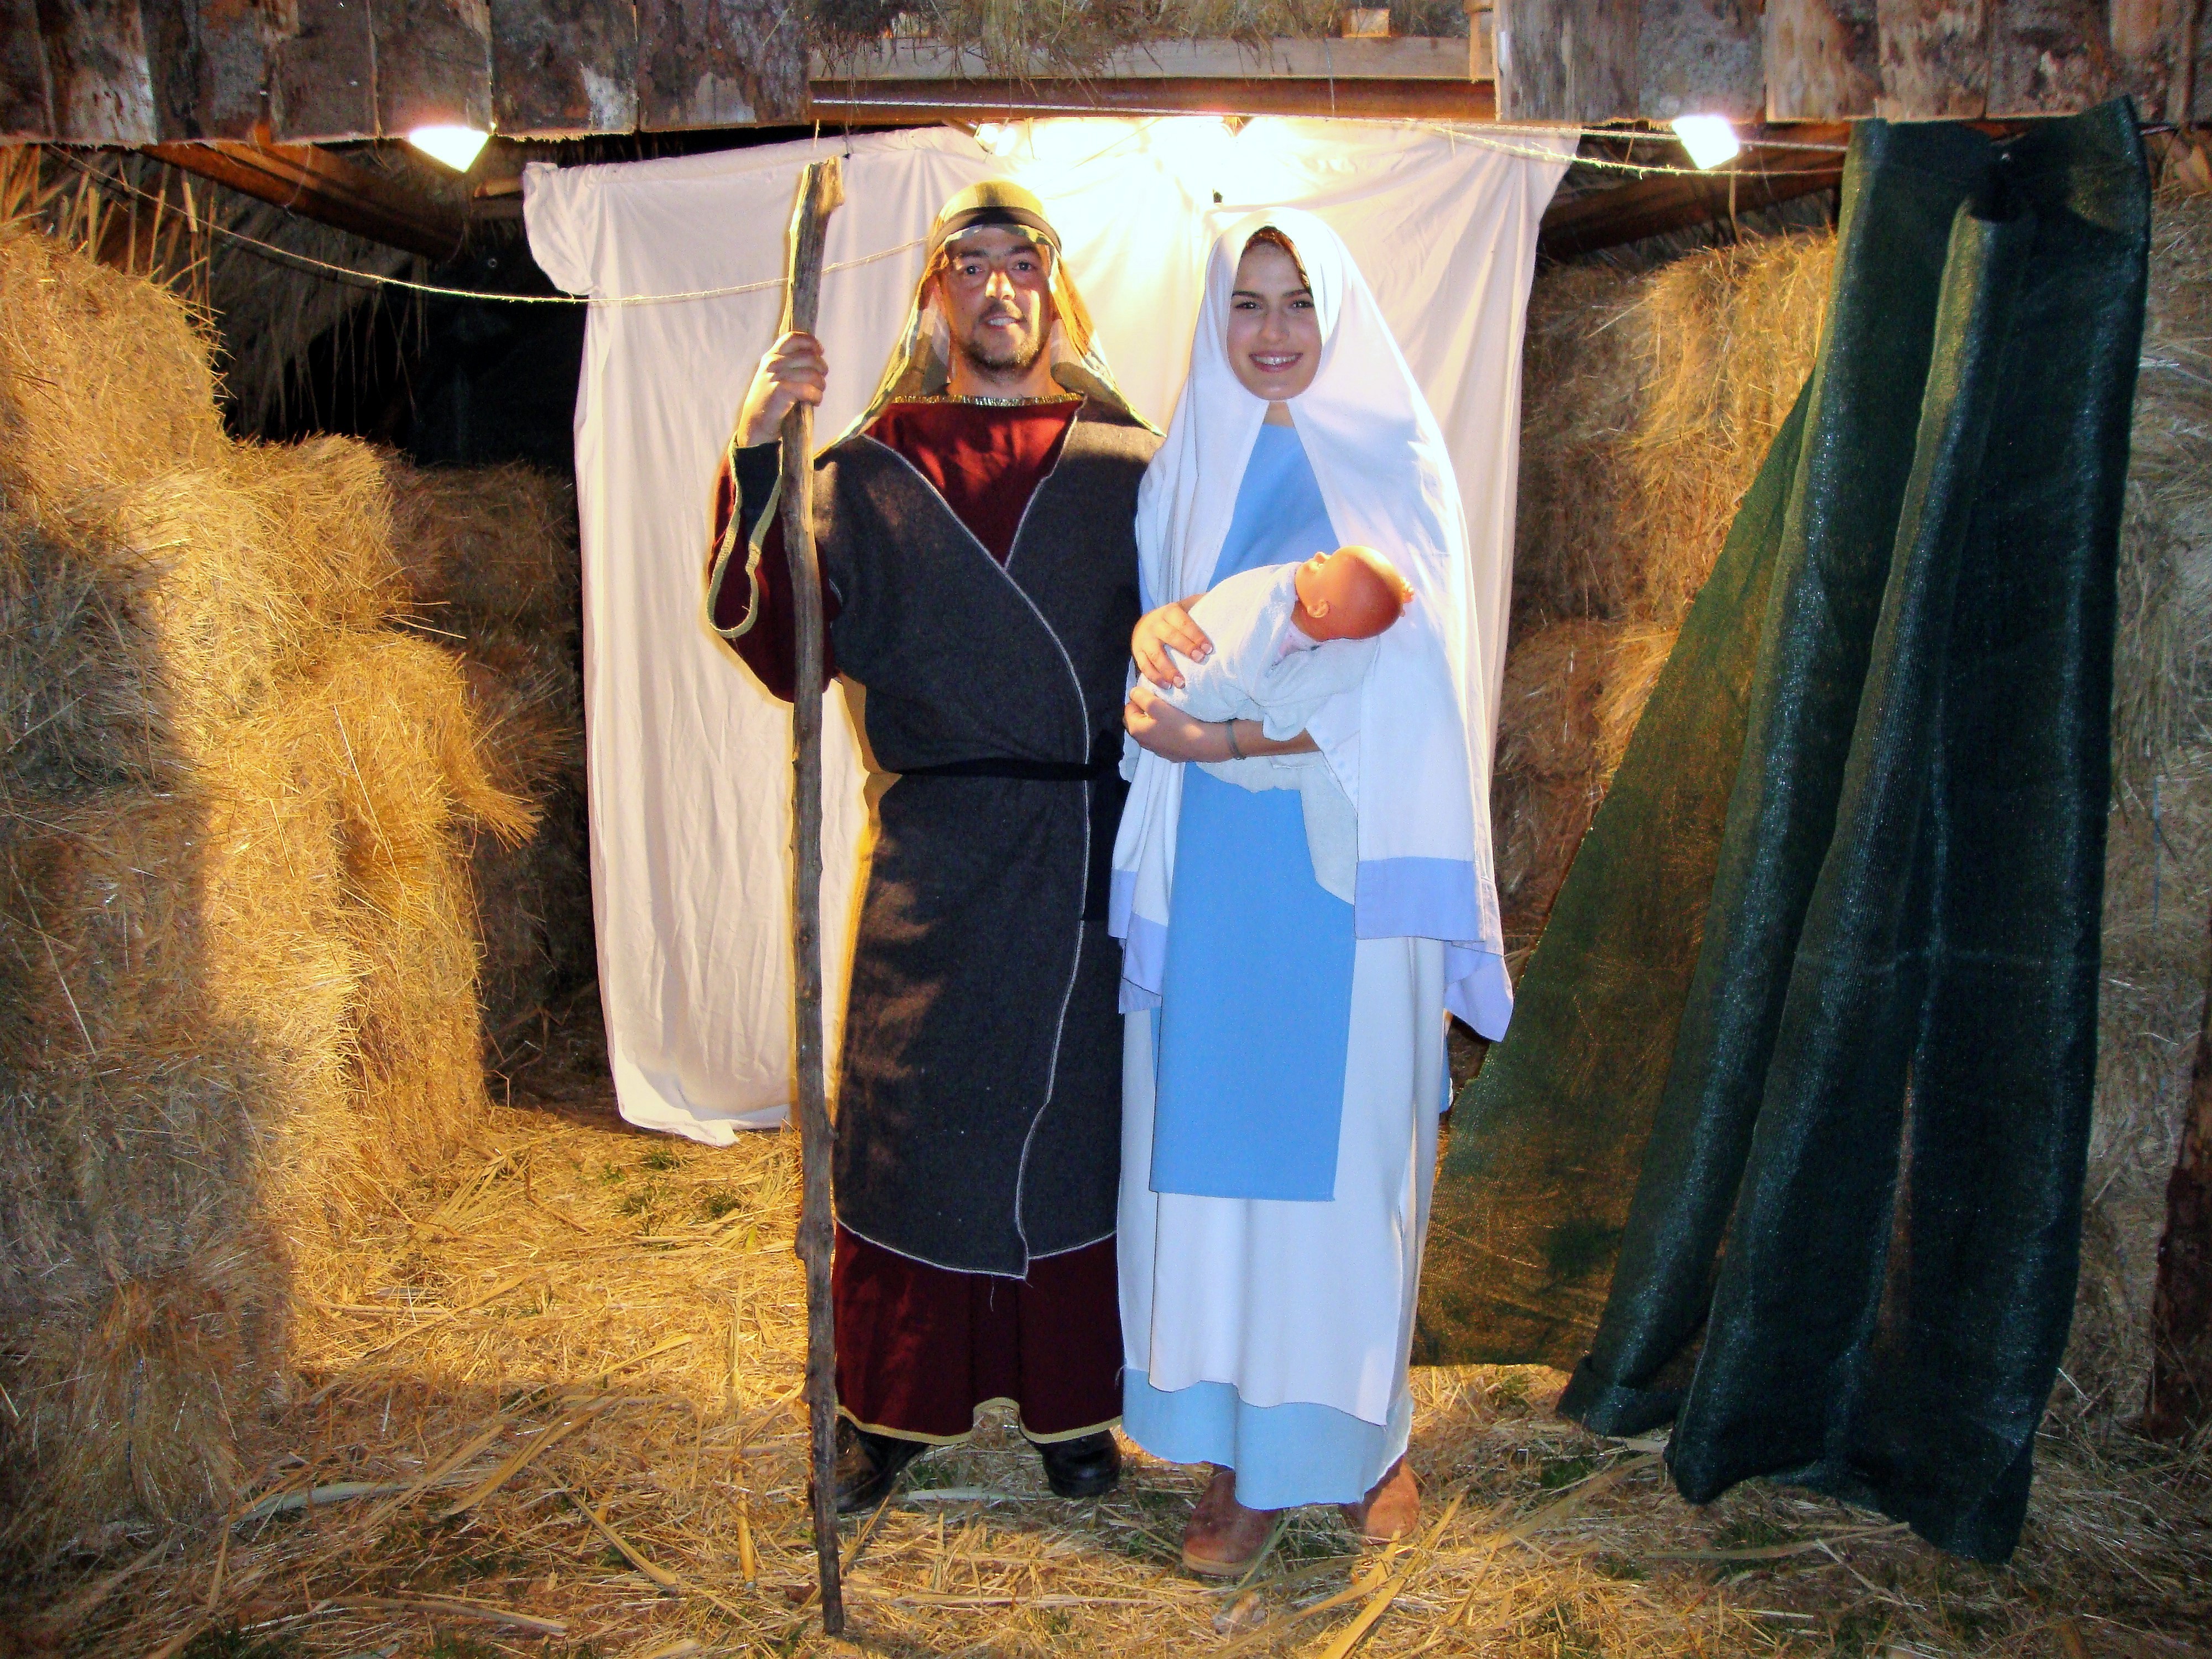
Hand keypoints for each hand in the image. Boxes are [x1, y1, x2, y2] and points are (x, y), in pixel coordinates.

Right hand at [736, 331, 826, 446]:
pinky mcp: (782, 390)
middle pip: (809, 356)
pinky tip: (814, 402)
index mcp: (771, 356)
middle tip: (821, 381)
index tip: (820, 352)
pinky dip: (817, 397)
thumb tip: (815, 357)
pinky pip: (810, 389)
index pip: (793, 338)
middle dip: (822, 369)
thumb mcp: (774, 376)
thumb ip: (789, 364)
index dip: (811, 342)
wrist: (755, 424)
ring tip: (817, 394)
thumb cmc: (770, 401)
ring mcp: (777, 376)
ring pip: (813, 374)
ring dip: (820, 386)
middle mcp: (773, 363)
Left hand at [1124, 683, 1224, 760]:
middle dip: (1143, 711)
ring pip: (1149, 731)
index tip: (1151, 694)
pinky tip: (1176, 727)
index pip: (1128, 708)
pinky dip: (1164, 732)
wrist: (1202, 744)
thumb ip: (1141, 696)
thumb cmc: (1177, 722)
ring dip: (1154, 722)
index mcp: (1136, 730)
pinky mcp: (1169, 754)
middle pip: (1137, 721)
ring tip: (1167, 714)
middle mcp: (1143, 743)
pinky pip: (1162, 739)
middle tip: (1157, 703)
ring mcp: (1156, 750)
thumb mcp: (1155, 704)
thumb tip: (1133, 693)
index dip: (1138, 699)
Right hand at [1131, 597, 1211, 688]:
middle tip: (1200, 660)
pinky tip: (1167, 686)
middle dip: (1186, 649)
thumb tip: (1228, 601)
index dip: (1196, 635)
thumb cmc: (1174, 619)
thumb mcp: (1186, 607)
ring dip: (1169, 670)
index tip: (1209, 648)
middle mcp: (1155, 625)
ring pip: (1156, 655)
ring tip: (1182, 683)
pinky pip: (1144, 667)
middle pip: (1170, 637)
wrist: (1144, 624)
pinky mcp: (1137, 653)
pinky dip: (1155, 678)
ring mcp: (1145, 640)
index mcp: (1170, 612)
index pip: (1183, 622)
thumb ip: (1203, 604)